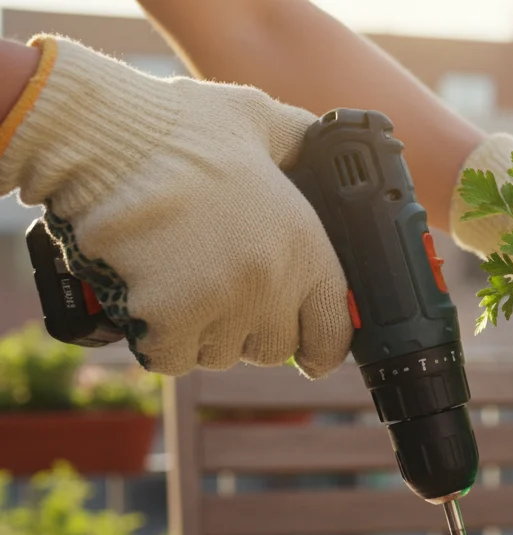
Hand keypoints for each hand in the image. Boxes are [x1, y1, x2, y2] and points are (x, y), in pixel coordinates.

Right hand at [0, 37, 349, 376]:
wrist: (102, 138)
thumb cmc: (176, 127)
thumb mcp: (258, 122)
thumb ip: (300, 144)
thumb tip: (325, 144)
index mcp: (304, 244)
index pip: (334, 332)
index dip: (322, 346)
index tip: (311, 352)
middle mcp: (271, 281)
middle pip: (274, 349)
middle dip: (252, 332)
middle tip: (225, 296)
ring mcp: (220, 303)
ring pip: (221, 355)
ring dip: (205, 334)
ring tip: (184, 286)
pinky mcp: (167, 318)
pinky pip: (173, 358)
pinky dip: (161, 341)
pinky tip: (153, 303)